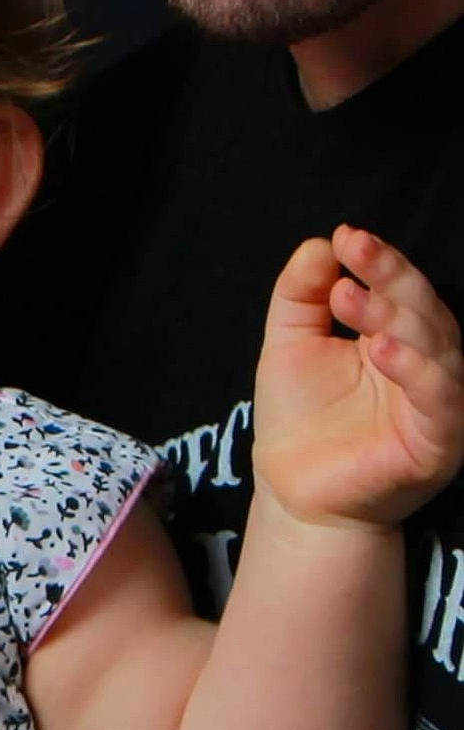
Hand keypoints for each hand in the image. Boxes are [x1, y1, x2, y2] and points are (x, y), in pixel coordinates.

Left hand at [256, 225, 463, 526]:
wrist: (292, 492)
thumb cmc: (298, 418)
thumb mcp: (289, 345)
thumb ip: (301, 296)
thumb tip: (319, 245)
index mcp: (398, 338)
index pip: (399, 290)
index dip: (378, 261)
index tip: (345, 237)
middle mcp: (426, 366)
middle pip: (423, 311)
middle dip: (390, 277)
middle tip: (354, 253)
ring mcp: (437, 404)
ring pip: (438, 348)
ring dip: (397, 317)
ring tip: (351, 299)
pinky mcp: (439, 442)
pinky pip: (440, 400)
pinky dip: (416, 370)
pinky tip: (382, 350)